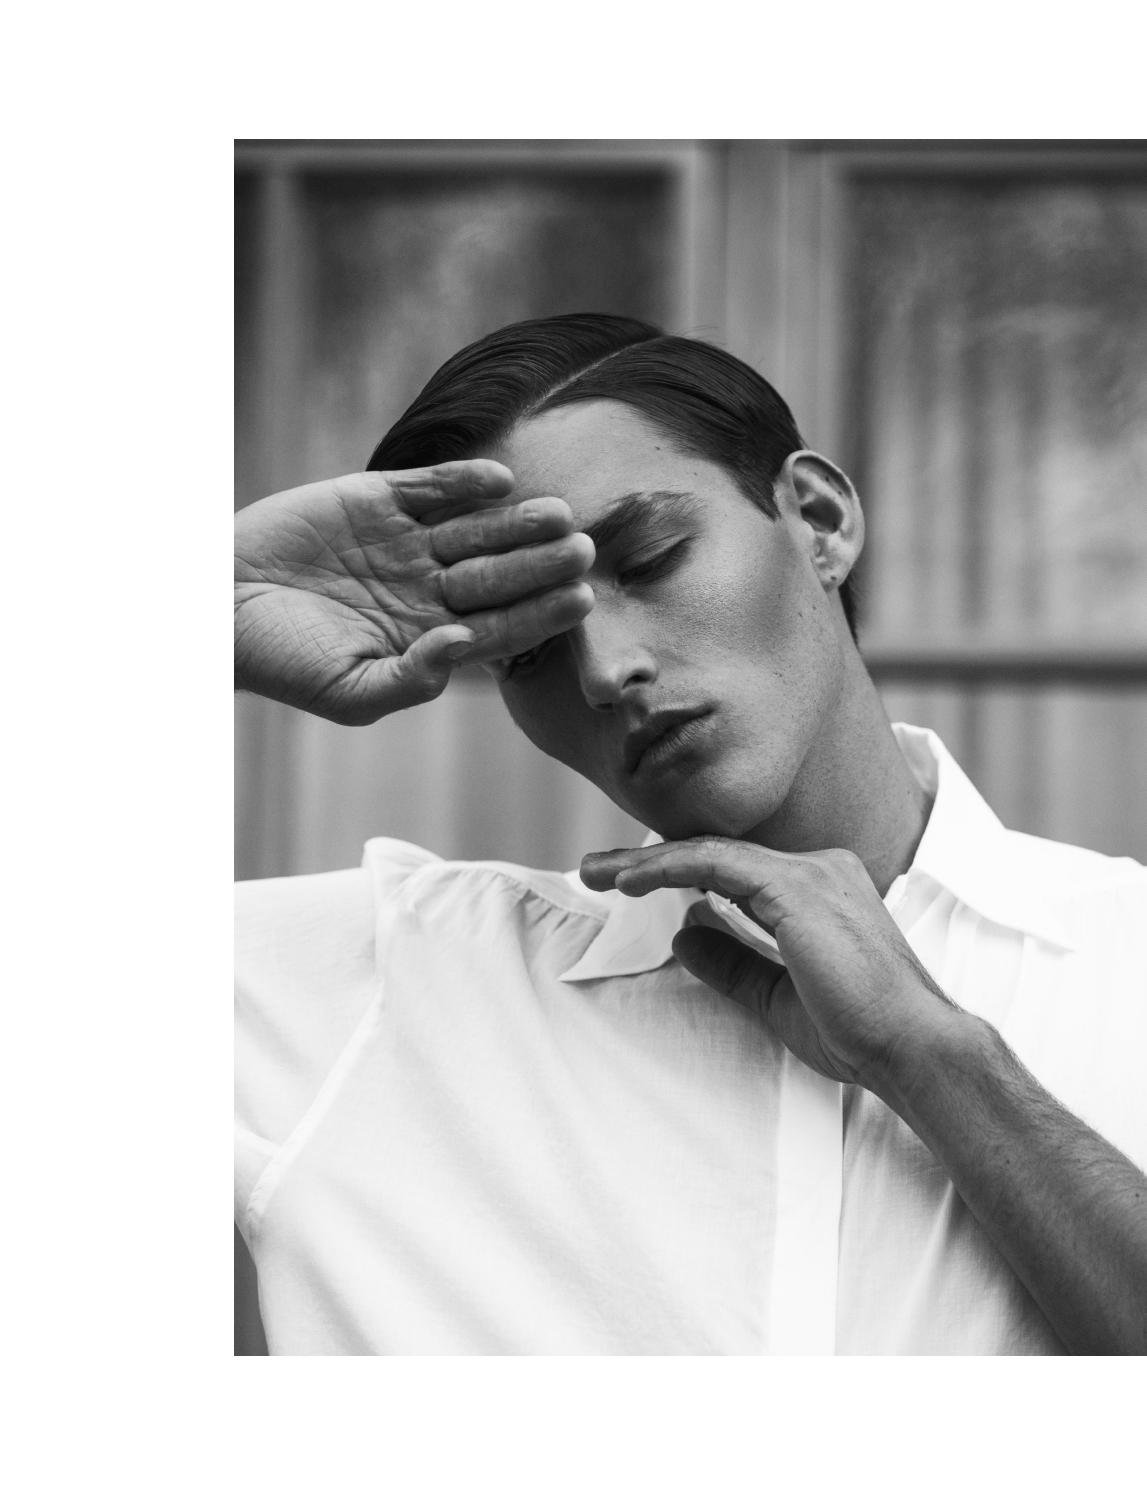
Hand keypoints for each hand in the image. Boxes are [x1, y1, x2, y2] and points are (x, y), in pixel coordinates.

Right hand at [235, 461, 593, 723]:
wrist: (217, 603)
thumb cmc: (282, 661)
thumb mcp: (348, 691)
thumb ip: (410, 680)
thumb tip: (462, 646)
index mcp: (430, 636)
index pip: (501, 625)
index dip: (541, 612)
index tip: (582, 600)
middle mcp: (429, 587)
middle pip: (499, 573)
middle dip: (540, 563)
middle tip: (583, 549)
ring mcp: (407, 541)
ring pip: (475, 528)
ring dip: (516, 521)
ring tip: (555, 513)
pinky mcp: (379, 498)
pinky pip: (432, 487)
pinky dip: (462, 482)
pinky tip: (499, 480)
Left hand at [581, 838, 962, 1094]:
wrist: (907, 1046)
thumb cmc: (856, 1029)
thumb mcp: (774, 994)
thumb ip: (732, 961)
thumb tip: (684, 934)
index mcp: (819, 889)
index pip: (734, 868)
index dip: (678, 873)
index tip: (629, 886)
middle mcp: (818, 869)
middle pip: (717, 852)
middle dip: (650, 861)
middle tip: (596, 872)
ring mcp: (810, 872)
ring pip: (711, 852)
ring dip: (647, 862)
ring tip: (599, 875)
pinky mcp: (797, 887)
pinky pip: (717, 864)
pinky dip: (670, 868)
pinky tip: (632, 881)